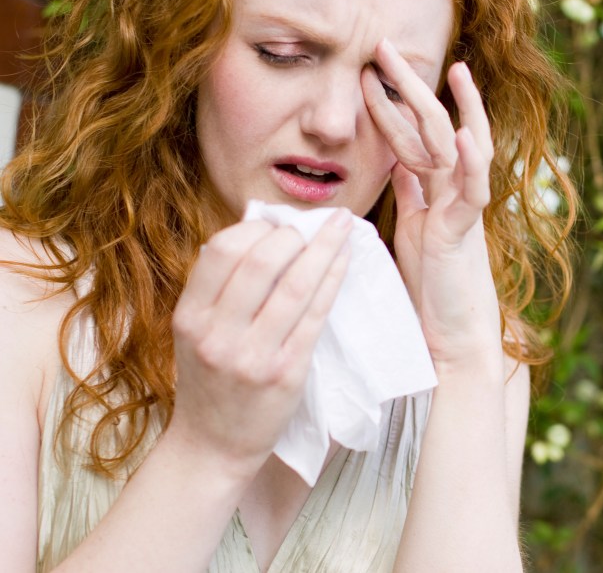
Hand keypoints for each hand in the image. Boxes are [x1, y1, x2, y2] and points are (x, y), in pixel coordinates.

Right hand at [166, 210, 350, 475]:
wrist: (212, 447)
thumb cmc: (209, 383)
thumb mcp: (195, 333)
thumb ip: (218, 289)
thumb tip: (260, 231)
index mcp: (189, 317)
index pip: (220, 249)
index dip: (254, 227)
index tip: (277, 223)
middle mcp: (217, 334)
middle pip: (261, 259)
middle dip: (294, 233)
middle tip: (313, 226)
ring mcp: (253, 355)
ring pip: (296, 284)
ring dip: (325, 248)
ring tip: (343, 227)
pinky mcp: (287, 372)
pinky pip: (316, 315)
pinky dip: (334, 280)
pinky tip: (345, 260)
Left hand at [361, 39, 502, 371]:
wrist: (450, 337)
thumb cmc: (430, 288)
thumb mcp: (412, 231)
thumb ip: (410, 196)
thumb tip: (399, 166)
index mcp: (432, 192)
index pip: (409, 136)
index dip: (390, 102)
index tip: (368, 70)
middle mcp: (451, 193)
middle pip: (433, 129)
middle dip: (410, 87)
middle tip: (386, 46)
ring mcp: (462, 210)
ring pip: (463, 149)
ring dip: (454, 109)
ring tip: (452, 71)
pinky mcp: (465, 234)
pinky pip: (474, 192)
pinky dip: (471, 163)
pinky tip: (464, 133)